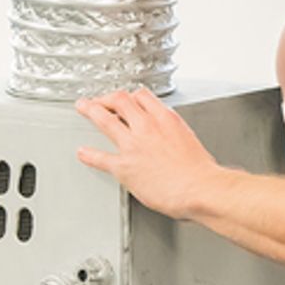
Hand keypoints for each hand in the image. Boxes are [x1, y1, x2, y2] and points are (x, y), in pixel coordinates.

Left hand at [75, 88, 218, 217]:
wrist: (200, 188)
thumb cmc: (199, 171)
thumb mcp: (189, 139)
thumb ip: (174, 133)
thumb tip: (170, 136)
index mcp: (165, 119)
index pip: (141, 96)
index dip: (130, 96)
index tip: (125, 100)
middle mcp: (147, 127)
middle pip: (119, 100)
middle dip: (106, 98)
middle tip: (98, 100)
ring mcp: (133, 145)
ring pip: (105, 119)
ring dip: (91, 111)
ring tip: (83, 108)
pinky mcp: (124, 166)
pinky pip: (101, 158)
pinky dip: (89, 155)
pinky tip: (83, 153)